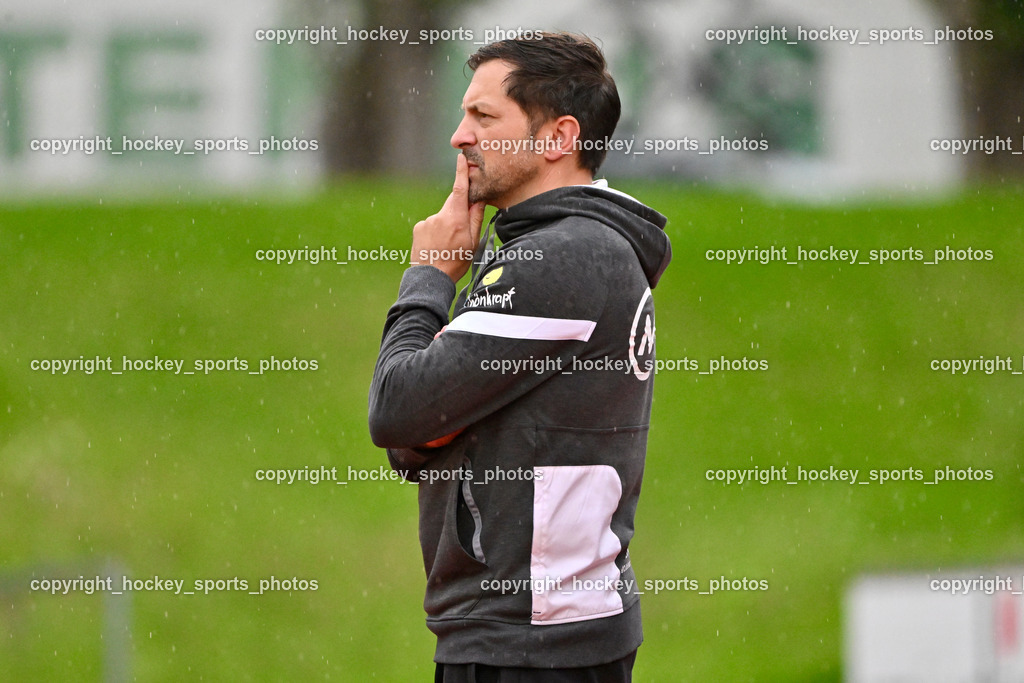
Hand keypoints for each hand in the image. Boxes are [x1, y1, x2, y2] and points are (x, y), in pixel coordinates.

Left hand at [410, 154, 485, 281]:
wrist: (430, 278)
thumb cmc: (456, 262)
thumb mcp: (472, 242)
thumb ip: (475, 218)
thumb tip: (478, 199)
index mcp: (455, 218)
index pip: (459, 189)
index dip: (461, 172)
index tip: (461, 158)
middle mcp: (439, 216)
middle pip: (452, 204)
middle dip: (459, 211)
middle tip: (462, 232)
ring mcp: (426, 221)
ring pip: (442, 216)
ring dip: (447, 225)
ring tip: (447, 246)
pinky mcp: (418, 228)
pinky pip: (431, 224)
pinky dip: (436, 231)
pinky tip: (437, 246)